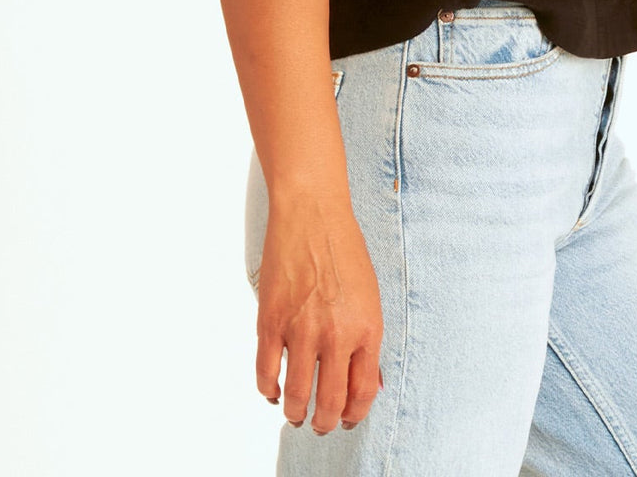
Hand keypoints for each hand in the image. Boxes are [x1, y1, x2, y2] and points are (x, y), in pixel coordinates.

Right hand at [255, 191, 384, 434]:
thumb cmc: (344, 250)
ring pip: (296, 396)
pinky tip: (273, 391)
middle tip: (321, 425)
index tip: (348, 418)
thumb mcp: (370, 295)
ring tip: (296, 415)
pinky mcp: (271, 320)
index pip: (364, 392)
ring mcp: (301, 329)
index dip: (355, 413)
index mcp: (367, 327)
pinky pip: (266, 372)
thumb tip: (367, 381)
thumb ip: (367, 339)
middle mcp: (336, 334)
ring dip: (296, 414)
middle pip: (330, 402)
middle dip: (325, 423)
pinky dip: (268, 390)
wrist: (312, 212)